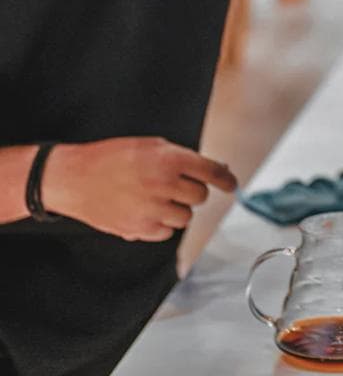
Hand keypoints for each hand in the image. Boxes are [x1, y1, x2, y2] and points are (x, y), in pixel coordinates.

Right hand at [42, 137, 236, 241]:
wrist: (76, 178)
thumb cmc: (112, 157)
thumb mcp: (150, 145)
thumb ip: (183, 157)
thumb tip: (216, 169)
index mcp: (169, 159)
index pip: (210, 171)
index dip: (225, 179)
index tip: (231, 185)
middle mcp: (164, 184)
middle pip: (200, 197)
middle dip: (192, 191)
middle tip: (174, 185)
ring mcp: (153, 209)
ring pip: (186, 217)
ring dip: (176, 209)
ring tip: (155, 197)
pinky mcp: (141, 229)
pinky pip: (167, 232)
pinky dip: (161, 224)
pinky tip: (144, 210)